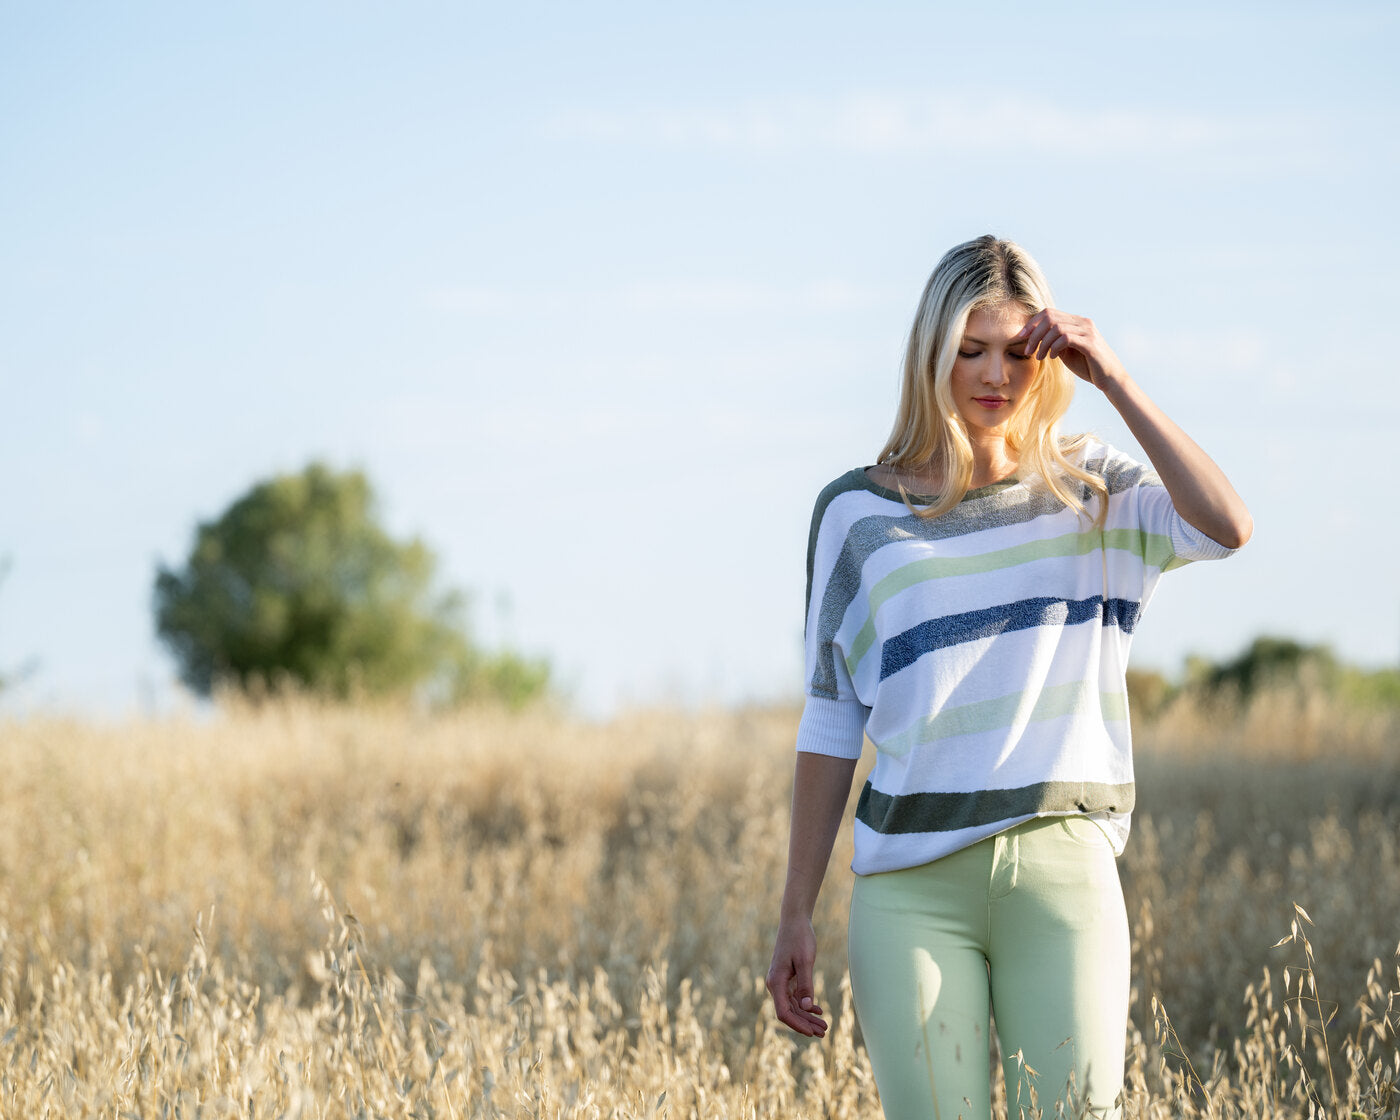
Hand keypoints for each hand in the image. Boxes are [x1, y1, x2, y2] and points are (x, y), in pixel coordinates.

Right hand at [765, 917, 828, 1036]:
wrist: (795, 920)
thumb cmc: (800, 938)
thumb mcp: (805, 961)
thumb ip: (805, 985)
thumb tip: (806, 1008)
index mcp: (776, 982)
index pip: (784, 1012)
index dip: (798, 1025)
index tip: (812, 1033)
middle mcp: (775, 984)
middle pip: (790, 1012)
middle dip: (806, 1024)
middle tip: (824, 1032)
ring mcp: (781, 981)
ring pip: (793, 1006)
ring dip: (808, 1016)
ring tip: (824, 1025)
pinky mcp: (787, 977)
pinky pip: (795, 997)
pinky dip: (806, 1005)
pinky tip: (818, 1010)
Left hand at [1013, 309, 1127, 392]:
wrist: (1110, 379)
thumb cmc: (1088, 366)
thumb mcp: (1066, 352)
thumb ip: (1054, 342)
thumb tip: (1034, 337)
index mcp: (1077, 322)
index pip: (1049, 312)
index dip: (1032, 323)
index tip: (1021, 337)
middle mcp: (1083, 322)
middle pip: (1050, 317)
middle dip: (1034, 333)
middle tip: (1028, 350)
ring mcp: (1088, 331)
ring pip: (1056, 327)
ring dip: (1043, 343)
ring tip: (1039, 357)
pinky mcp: (1090, 343)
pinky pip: (1066, 338)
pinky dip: (1054, 347)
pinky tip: (1053, 357)